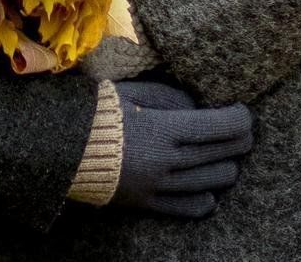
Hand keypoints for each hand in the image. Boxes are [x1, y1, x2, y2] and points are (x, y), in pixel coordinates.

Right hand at [108, 80, 254, 219]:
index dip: (241, 118)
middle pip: (224, 154)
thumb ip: (171, 97)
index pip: (221, 126)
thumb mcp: (133, 92)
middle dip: (240, 140)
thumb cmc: (97, 111)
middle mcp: (165, 161)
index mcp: (162, 129)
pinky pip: (190, 208)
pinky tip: (207, 186)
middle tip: (240, 130)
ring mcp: (157, 187)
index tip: (242, 111)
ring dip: (226, 166)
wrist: (57, 147)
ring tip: (223, 155)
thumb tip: (201, 107)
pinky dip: (207, 198)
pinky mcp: (147, 204)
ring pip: (214, 182)